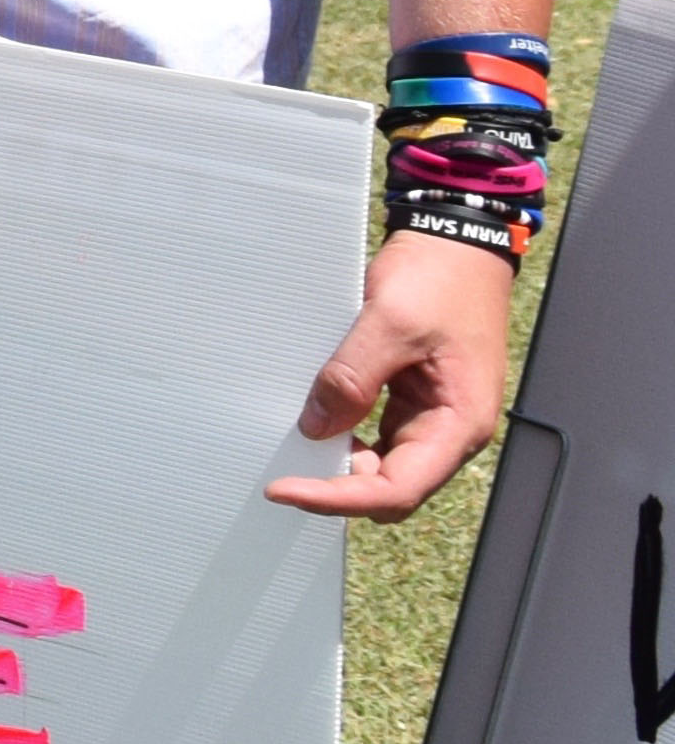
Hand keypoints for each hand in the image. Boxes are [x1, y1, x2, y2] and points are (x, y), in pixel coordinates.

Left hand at [267, 227, 516, 517]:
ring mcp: (432, 417)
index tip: (285, 488)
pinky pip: (377, 436)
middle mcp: (452, 430)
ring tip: (293, 446)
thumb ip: (353, 377)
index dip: (339, 497)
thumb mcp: (390, 322)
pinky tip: (316, 421)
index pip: (398, 488)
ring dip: (339, 462)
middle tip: (282, 471)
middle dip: (338, 486)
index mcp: (461, 423)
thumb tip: (316, 427)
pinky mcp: (413, 401)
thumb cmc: (441, 279)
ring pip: (381, 466)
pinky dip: (345, 436)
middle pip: (390, 487)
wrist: (456, 245)